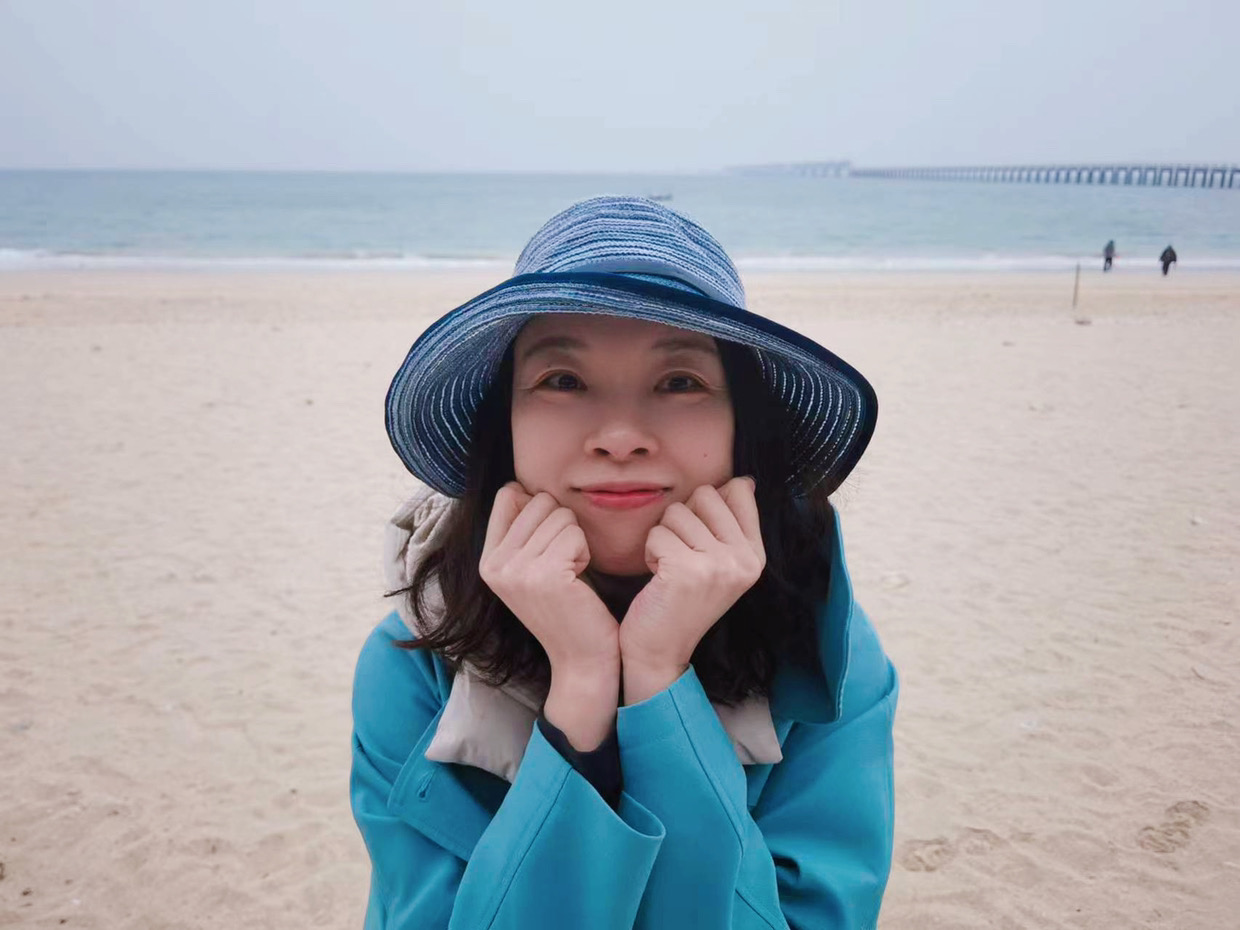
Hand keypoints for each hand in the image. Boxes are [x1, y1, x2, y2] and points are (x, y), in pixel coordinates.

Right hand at [479, 481, 620, 673]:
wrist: (581, 659)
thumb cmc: (565, 605)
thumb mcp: (530, 566)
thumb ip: (520, 529)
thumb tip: (519, 487)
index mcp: (487, 560)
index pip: (508, 494)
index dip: (539, 508)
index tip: (548, 543)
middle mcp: (495, 565)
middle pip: (539, 501)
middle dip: (562, 526)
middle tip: (562, 564)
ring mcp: (517, 570)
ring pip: (561, 516)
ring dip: (575, 541)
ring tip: (569, 574)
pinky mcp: (545, 575)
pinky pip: (575, 534)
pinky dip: (585, 553)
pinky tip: (578, 581)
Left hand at [619, 477, 764, 698]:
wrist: (660, 652)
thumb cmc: (682, 602)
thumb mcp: (720, 563)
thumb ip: (730, 524)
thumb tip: (743, 481)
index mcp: (756, 555)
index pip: (740, 491)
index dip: (708, 504)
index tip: (700, 536)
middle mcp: (744, 560)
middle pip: (705, 495)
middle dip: (683, 519)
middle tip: (682, 555)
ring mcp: (719, 565)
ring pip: (676, 512)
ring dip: (664, 537)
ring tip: (670, 568)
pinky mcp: (688, 571)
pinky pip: (657, 533)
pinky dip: (650, 552)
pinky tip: (659, 578)